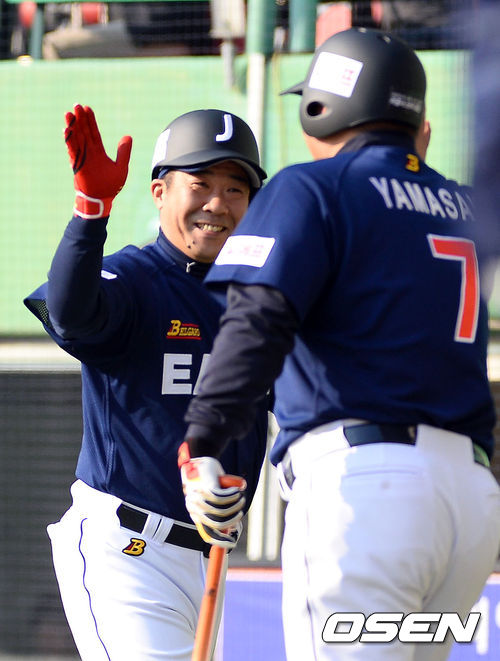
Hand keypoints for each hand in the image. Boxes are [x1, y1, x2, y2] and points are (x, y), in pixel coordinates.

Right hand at [64, 104, 131, 218]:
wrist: (101, 199)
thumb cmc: (111, 186)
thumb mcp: (121, 167)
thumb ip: (123, 152)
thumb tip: (128, 136)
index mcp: (98, 152)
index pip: (94, 132)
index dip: (90, 121)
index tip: (87, 108)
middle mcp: (89, 152)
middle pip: (83, 132)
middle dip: (80, 119)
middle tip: (76, 105)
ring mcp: (82, 158)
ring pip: (76, 139)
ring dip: (73, 126)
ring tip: (68, 114)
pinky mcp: (78, 165)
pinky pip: (73, 151)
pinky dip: (70, 141)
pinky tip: (66, 130)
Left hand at [178, 442, 246, 549]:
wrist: (199, 456)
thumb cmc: (208, 478)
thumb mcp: (212, 496)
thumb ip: (219, 510)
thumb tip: (231, 528)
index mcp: (195, 513)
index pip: (206, 534)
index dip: (220, 541)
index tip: (233, 542)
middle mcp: (194, 507)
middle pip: (216, 524)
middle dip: (232, 520)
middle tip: (240, 511)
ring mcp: (199, 497)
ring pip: (220, 511)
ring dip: (235, 505)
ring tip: (240, 499)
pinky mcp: (206, 486)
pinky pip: (222, 497)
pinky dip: (232, 495)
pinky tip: (236, 490)